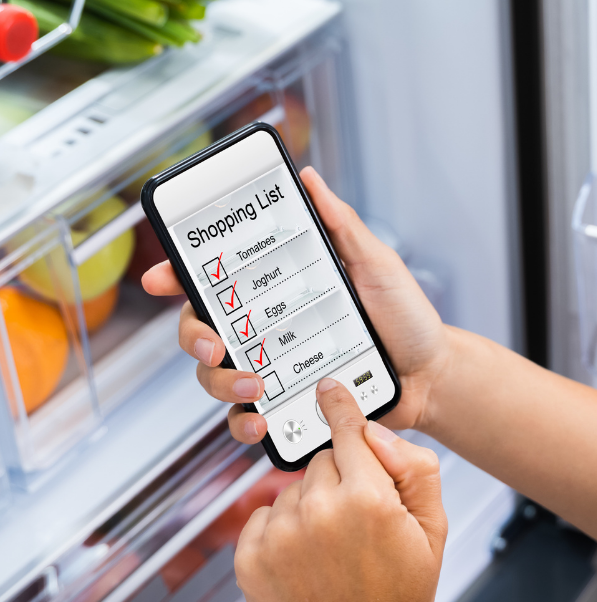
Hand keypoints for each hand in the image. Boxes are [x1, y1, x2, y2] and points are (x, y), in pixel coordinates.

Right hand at [142, 166, 449, 442]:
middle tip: (216, 343)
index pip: (218, 279)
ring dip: (220, 382)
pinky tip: (259, 421)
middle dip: (193, 336)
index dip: (178, 276)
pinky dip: (242, 423)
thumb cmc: (404, 315)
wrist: (431, 374)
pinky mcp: (285, 407)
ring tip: (254, 384)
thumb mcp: (375, 263)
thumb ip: (341, 224)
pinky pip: (244, 419)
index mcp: (279, 289)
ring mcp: (272, 369)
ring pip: (214, 376)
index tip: (159, 277)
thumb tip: (309, 177)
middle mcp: (267, 328)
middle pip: (201, 328)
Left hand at [236, 378, 444, 601]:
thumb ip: (415, 468)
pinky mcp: (250, 559)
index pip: (348, 430)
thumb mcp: (434, 530)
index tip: (328, 389)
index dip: (340, 407)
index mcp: (368, 498)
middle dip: (341, 478)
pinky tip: (305, 558)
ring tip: (332, 548)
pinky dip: (281, 527)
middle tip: (358, 519)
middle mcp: (318, 511)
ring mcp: (279, 536)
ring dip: (310, 504)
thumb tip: (377, 433)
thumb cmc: (400, 600)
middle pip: (324, 459)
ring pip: (294, 487)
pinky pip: (263, 514)